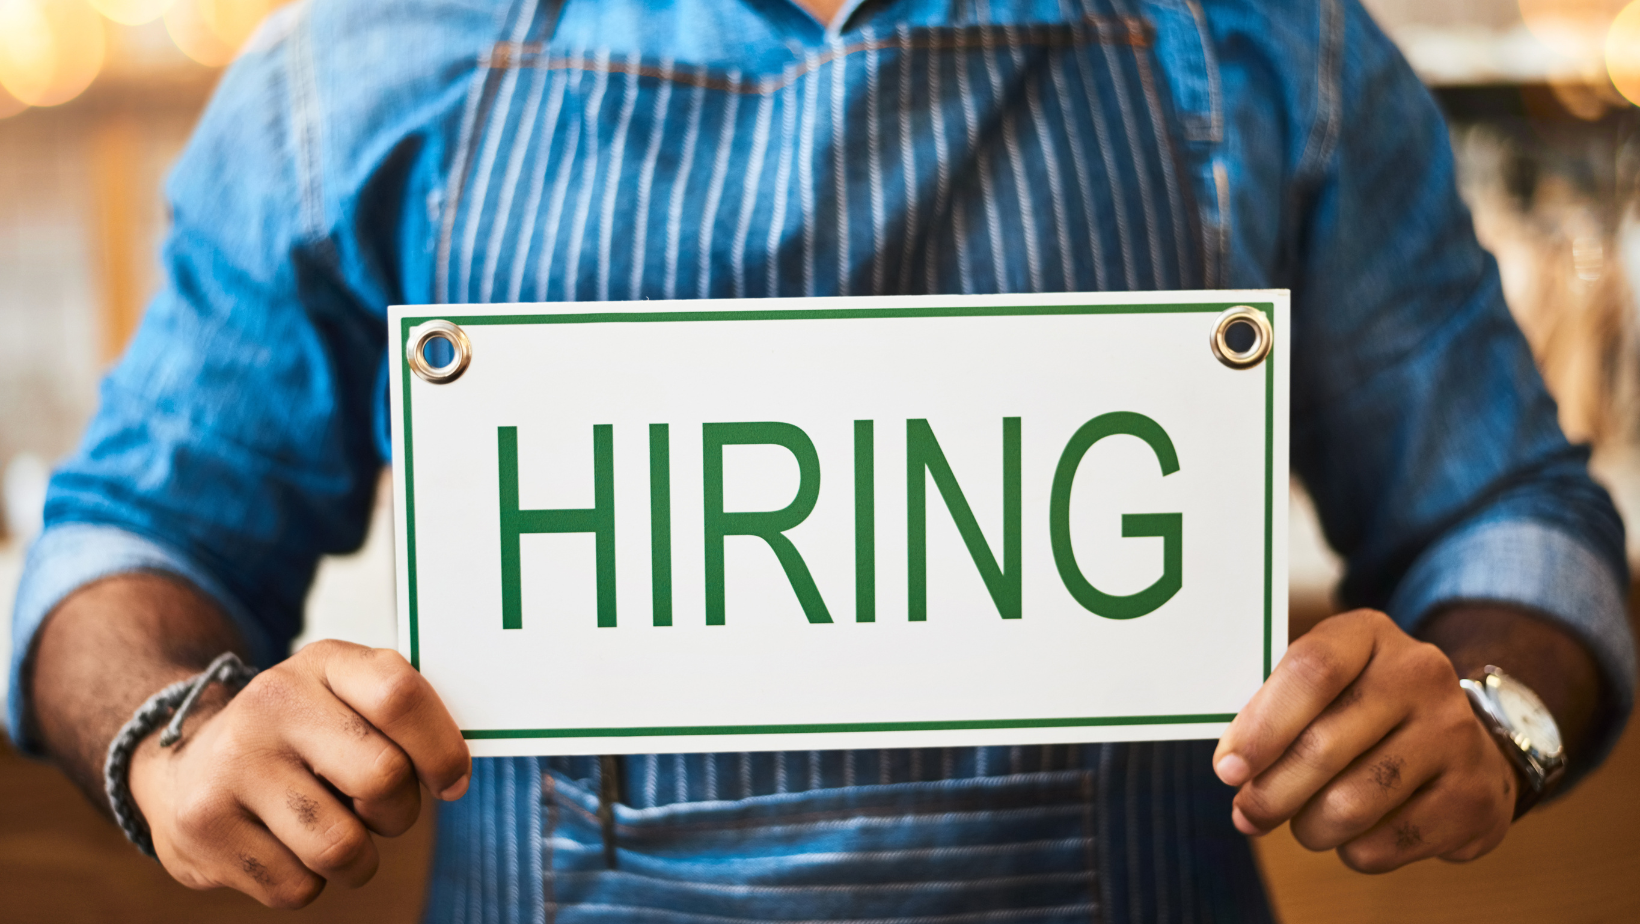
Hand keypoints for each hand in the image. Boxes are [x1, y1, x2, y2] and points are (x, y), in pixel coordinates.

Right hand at [127, 639, 470, 907]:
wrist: (183, 765)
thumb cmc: (298, 736)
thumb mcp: (344, 696)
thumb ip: (402, 717)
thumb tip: (454, 774)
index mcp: (322, 663)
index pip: (399, 695)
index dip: (441, 749)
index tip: (451, 782)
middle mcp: (271, 704)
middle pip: (382, 779)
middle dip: (399, 812)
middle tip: (379, 810)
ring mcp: (232, 766)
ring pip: (342, 847)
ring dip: (357, 858)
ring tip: (333, 830)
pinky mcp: (204, 828)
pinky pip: (297, 886)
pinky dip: (307, 880)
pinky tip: (284, 845)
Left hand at [1212, 610, 1516, 872]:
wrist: (1464, 744)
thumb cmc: (1364, 713)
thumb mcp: (1326, 686)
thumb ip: (1275, 710)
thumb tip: (1232, 765)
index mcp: (1370, 634)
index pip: (1312, 671)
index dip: (1262, 726)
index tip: (1227, 769)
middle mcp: (1421, 674)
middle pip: (1324, 746)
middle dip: (1271, 793)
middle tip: (1247, 814)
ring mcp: (1455, 734)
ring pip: (1351, 804)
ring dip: (1309, 828)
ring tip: (1303, 825)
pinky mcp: (1473, 796)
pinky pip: (1386, 843)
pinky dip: (1353, 851)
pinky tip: (1354, 836)